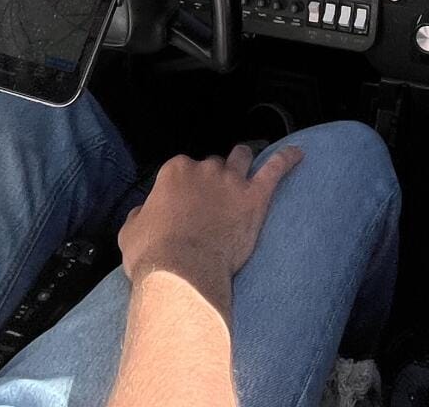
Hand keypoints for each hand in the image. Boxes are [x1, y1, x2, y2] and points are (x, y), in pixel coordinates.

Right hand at [119, 145, 303, 313]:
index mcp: (174, 172)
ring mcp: (232, 181)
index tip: (185, 203)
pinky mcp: (255, 197)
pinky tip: (298, 154)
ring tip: (247, 167)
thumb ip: (138, 217)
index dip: (185, 186)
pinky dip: (287, 159)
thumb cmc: (154, 256)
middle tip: (213, 201)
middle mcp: (205, 169)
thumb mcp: (130, 233)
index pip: (183, 169)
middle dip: (213, 179)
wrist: (183, 274)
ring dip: (243, 161)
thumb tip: (142, 214)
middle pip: (212, 165)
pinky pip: (276, 168)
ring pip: (242, 158)